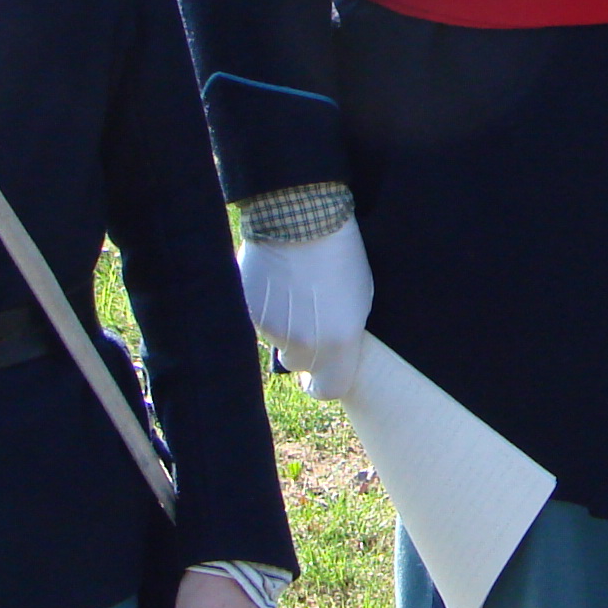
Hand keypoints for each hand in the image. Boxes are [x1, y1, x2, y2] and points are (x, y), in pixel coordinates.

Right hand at [237, 219, 372, 399]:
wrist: (301, 217)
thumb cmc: (340, 252)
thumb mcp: (360, 297)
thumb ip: (344, 334)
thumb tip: (331, 352)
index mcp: (338, 344)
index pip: (329, 390)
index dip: (322, 383)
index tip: (318, 375)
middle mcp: (303, 345)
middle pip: (298, 363)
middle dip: (302, 348)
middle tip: (306, 316)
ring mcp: (272, 330)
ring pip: (275, 339)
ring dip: (282, 322)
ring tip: (291, 287)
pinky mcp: (247, 312)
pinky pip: (255, 320)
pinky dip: (263, 307)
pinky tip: (273, 281)